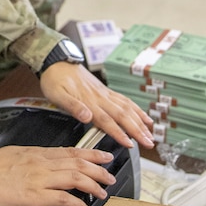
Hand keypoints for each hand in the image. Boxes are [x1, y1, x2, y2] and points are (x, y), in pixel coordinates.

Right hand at [0, 145, 115, 205]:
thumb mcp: (13, 154)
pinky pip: (63, 198)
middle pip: (77, 163)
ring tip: (103, 192)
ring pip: (75, 177)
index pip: (70, 151)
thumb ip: (29, 157)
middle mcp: (41, 163)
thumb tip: (38, 160)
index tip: (103, 156)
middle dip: (98, 169)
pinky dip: (77, 202)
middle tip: (110, 174)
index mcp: (36, 152)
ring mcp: (40, 178)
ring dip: (93, 185)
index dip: (90, 154)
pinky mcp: (35, 196)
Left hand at [39, 62, 154, 149]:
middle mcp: (100, 97)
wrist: (56, 61)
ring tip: (151, 135)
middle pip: (122, 115)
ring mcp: (104, 93)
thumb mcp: (57, 94)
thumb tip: (86, 116)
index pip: (106, 120)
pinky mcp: (105, 91)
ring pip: (127, 108)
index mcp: (88, 101)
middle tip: (149, 144)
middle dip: (137, 130)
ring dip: (140, 122)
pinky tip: (144, 117)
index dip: (119, 133)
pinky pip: (124, 100)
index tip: (130, 144)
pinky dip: (136, 110)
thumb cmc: (54, 79)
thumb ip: (72, 106)